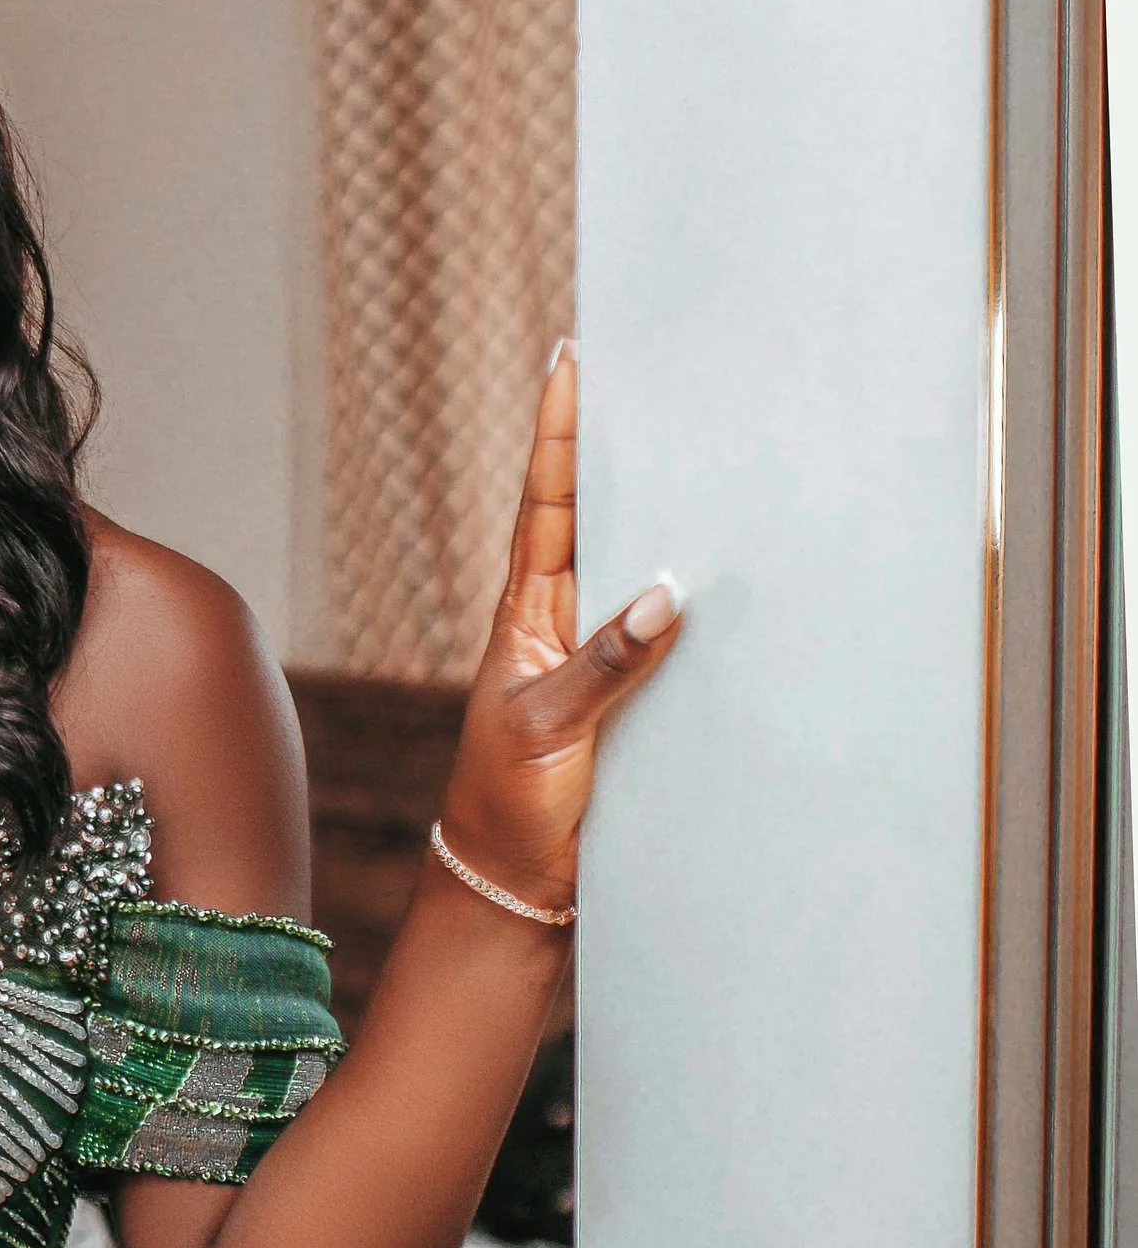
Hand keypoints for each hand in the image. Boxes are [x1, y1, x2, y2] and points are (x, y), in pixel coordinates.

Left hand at [436, 343, 680, 910]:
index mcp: (528, 615)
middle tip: (656, 376)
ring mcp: (600, 661)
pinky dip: (700, 599)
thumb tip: (669, 594)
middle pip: (599, 519)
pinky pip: (671, 635)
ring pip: (641, 570)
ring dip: (671, 517)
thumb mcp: (549, 731)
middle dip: (624, 450)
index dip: (559, 434)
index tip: (571, 361)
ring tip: (710, 448)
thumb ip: (606, 668)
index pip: (547, 504)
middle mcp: (565, 625)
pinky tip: (740, 572)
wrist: (514, 886)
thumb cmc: (508, 805)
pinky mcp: (633, 703)